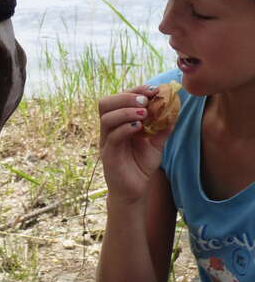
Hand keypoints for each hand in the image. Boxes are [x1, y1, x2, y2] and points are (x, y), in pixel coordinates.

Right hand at [98, 86, 172, 204]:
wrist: (133, 191)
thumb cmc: (141, 165)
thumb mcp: (155, 144)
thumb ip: (162, 127)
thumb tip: (176, 109)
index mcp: (118, 121)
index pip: (120, 97)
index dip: (135, 90)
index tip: (154, 89)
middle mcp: (108, 128)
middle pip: (106, 102)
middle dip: (126, 97)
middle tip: (146, 99)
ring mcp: (106, 141)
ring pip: (107, 117)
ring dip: (126, 111)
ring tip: (144, 113)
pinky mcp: (108, 154)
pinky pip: (113, 136)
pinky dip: (125, 128)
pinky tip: (139, 128)